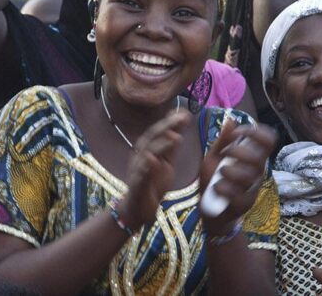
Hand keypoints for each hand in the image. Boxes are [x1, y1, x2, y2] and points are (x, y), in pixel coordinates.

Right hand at [118, 111, 189, 229]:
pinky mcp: (137, 185)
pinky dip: (146, 167)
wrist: (138, 210)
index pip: (158, 132)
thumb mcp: (165, 164)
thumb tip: (178, 130)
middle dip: (166, 126)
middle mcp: (140, 157)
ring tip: (175, 136)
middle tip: (181, 118)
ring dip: (160, 144)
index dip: (170, 121)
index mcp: (148, 150)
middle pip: (151, 138)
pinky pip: (140, 175)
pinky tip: (153, 160)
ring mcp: (137, 170)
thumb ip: (170, 149)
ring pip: (146, 154)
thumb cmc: (152, 185)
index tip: (184, 112)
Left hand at [198, 119, 276, 235]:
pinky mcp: (245, 204)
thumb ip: (222, 141)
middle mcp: (257, 171)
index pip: (269, 140)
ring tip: (220, 174)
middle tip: (225, 153)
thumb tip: (231, 119)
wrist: (210, 210)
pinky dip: (223, 189)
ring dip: (229, 171)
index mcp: (252, 157)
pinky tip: (217, 188)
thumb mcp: (213, 158)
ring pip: (247, 176)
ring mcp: (252, 188)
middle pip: (258, 157)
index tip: (238, 133)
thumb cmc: (214, 180)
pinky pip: (238, 195)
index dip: (257, 132)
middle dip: (238, 152)